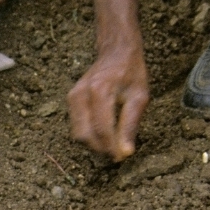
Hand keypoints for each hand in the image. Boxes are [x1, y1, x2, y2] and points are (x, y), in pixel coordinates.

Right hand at [68, 45, 149, 161]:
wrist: (115, 52)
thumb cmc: (131, 74)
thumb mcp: (139, 97)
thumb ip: (130, 125)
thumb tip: (126, 153)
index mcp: (100, 91)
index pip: (102, 129)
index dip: (111, 148)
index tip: (122, 157)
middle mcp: (81, 94)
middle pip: (85, 135)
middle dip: (101, 149)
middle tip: (117, 153)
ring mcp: (73, 96)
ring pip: (78, 134)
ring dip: (94, 144)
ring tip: (112, 143)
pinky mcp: (70, 99)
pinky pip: (77, 126)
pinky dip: (89, 135)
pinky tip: (103, 133)